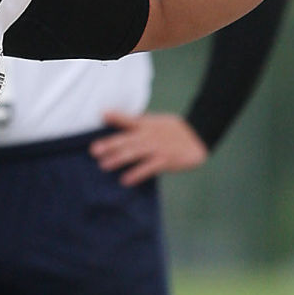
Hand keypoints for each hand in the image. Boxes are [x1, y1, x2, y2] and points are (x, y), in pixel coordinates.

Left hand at [89, 110, 207, 186]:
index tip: (102, 114)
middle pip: (127, 139)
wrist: (199, 136)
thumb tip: (116, 119)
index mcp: (147, 124)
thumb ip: (137, 122)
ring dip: (118, 159)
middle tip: (94, 150)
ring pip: (135, 153)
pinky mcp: (165, 160)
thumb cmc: (173, 130)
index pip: (129, 119)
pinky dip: (137, 173)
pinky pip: (149, 168)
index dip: (116, 116)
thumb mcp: (155, 122)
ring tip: (104, 165)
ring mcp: (157, 148)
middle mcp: (149, 135)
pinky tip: (125, 180)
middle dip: (110, 145)